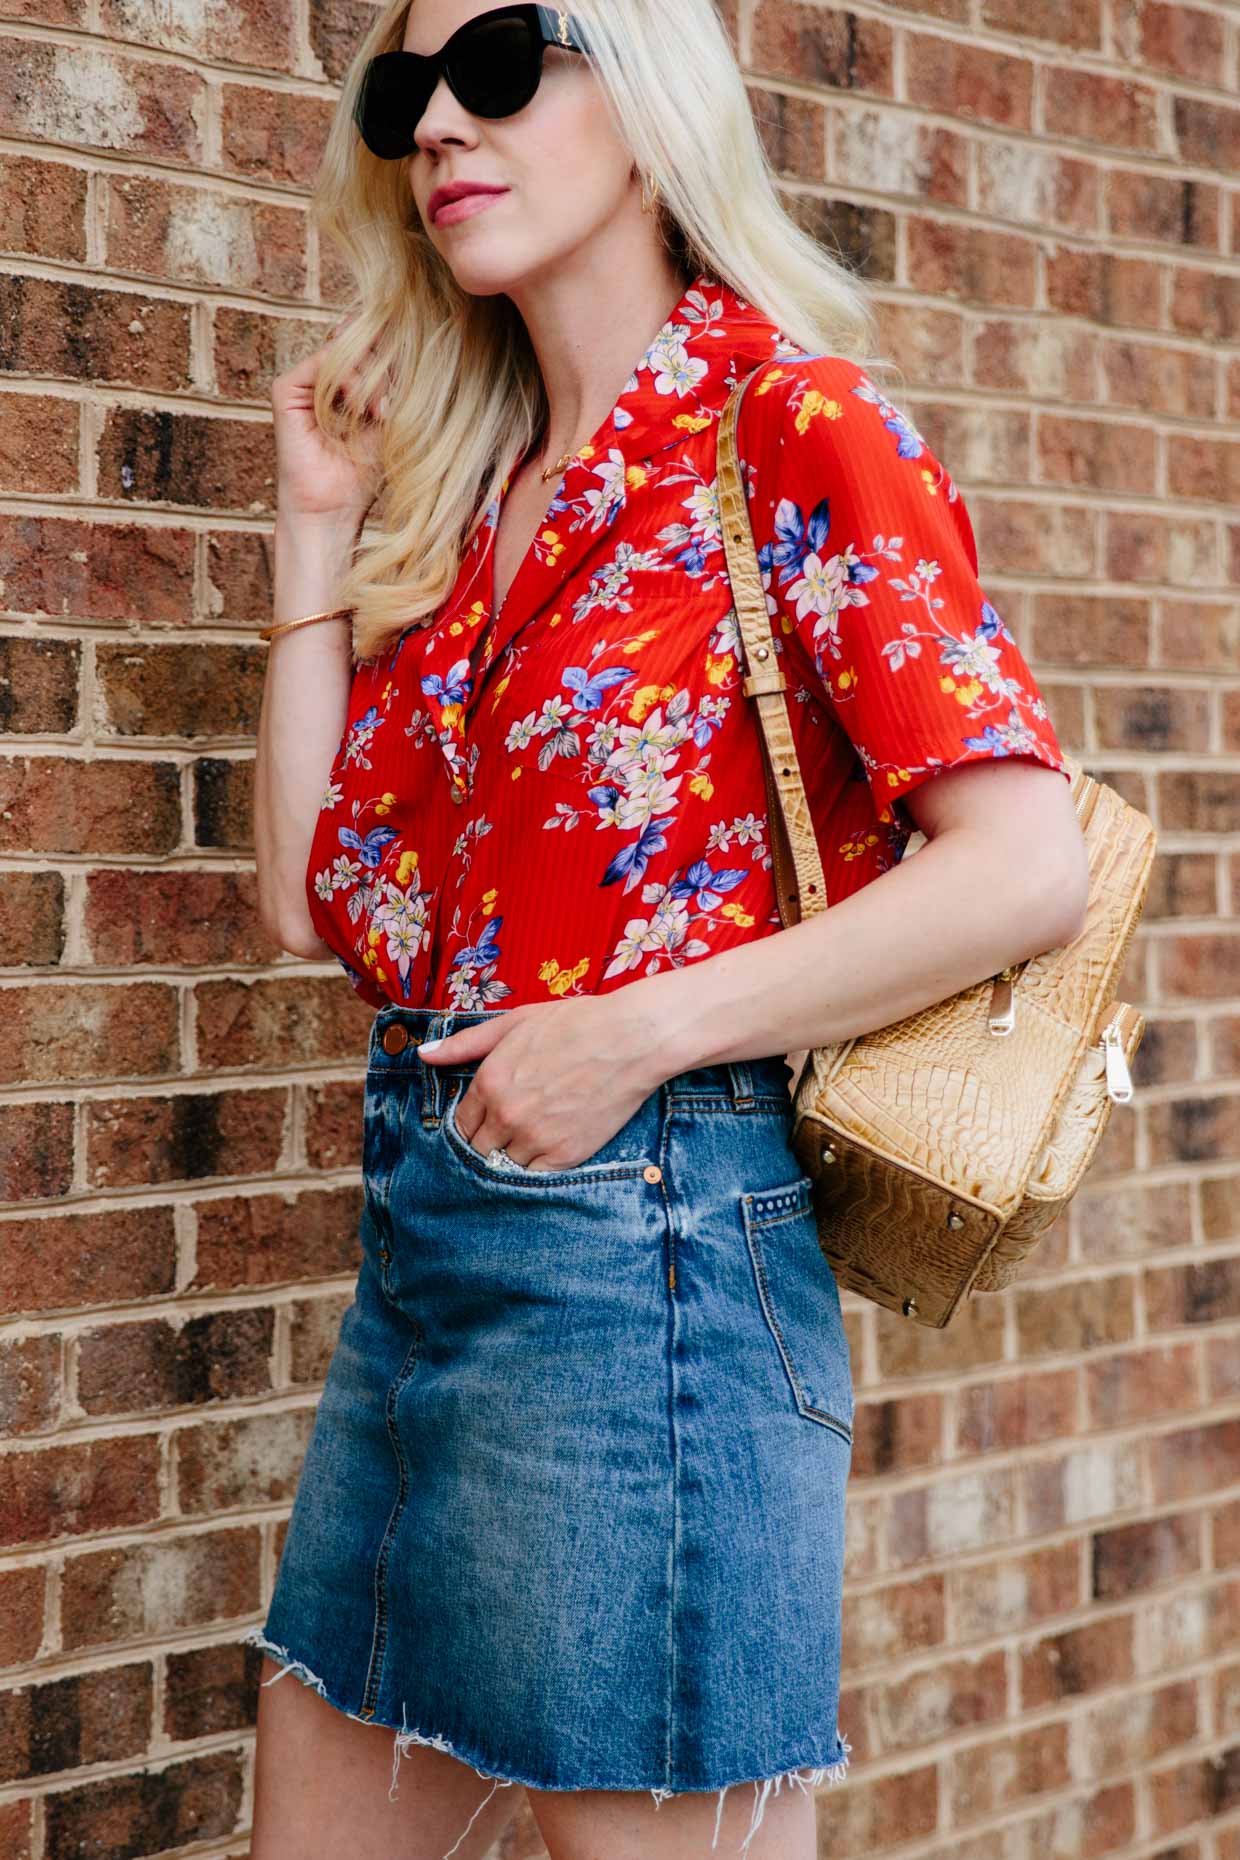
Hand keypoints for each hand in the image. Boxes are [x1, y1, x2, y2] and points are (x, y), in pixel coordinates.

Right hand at [271, 308, 390, 531]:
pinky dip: (350, 380)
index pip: (368, 347)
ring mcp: (302, 383)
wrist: (334, 509)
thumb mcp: (389, 422)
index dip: (392, 352)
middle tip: (393, 405)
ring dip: (372, 378)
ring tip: (382, 412)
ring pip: (344, 351)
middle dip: (385, 368)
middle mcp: (321, 379)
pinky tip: (364, 407)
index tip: (416, 372)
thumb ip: (393, 385)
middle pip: (359, 344)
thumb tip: (410, 342)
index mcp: (344, 384)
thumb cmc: (363, 475)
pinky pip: (324, 362)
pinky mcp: (286, 391)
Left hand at [419, 996, 668, 1172]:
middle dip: (488, 1144)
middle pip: (478, 1150)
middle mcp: (506, 1114)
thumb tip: (423, 1055)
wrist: (631, 1039)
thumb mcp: (515, 1023)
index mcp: (489, 1081)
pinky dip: (536, 1169)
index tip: (485, 1122)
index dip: (471, 1124)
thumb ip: (465, 1043)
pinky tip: (546, 1152)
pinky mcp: (566, 1155)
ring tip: (529, 1142)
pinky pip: (535, 1177)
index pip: (461, 1123)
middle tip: (507, 1134)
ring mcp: (535, 1137)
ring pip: (504, 1166)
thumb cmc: (575, 1023)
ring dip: (512, 1158)